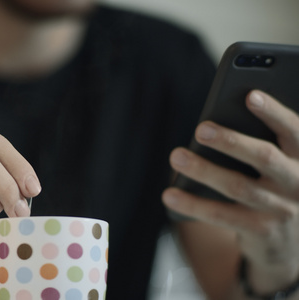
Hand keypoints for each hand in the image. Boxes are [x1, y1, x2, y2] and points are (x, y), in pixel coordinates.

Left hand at [163, 90, 298, 291]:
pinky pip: (221, 215)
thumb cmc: (278, 186)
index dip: (274, 113)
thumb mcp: (284, 165)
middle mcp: (297, 183)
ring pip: (238, 186)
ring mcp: (280, 209)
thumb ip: (265, 144)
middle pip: (265, 157)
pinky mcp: (260, 231)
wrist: (292, 242)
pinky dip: (193, 204)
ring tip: (176, 156)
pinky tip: (169, 195)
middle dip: (232, 141)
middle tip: (201, 128)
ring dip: (204, 170)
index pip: (294, 130)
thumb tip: (215, 125)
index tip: (251, 95)